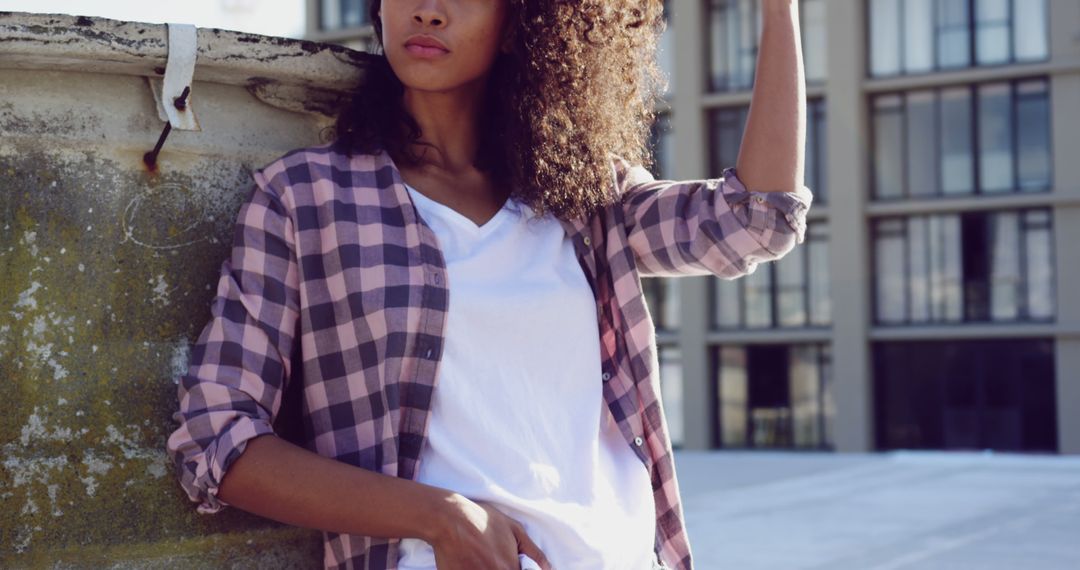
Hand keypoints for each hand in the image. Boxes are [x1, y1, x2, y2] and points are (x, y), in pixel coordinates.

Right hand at [431, 495, 552, 569]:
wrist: (450, 519)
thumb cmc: (483, 521)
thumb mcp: (515, 530)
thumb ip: (534, 552)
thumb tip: (548, 568)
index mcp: (510, 569)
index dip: (516, 569)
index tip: (510, 563)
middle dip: (501, 567)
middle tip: (491, 557)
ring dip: (486, 568)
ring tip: (480, 558)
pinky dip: (473, 569)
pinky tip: (470, 562)